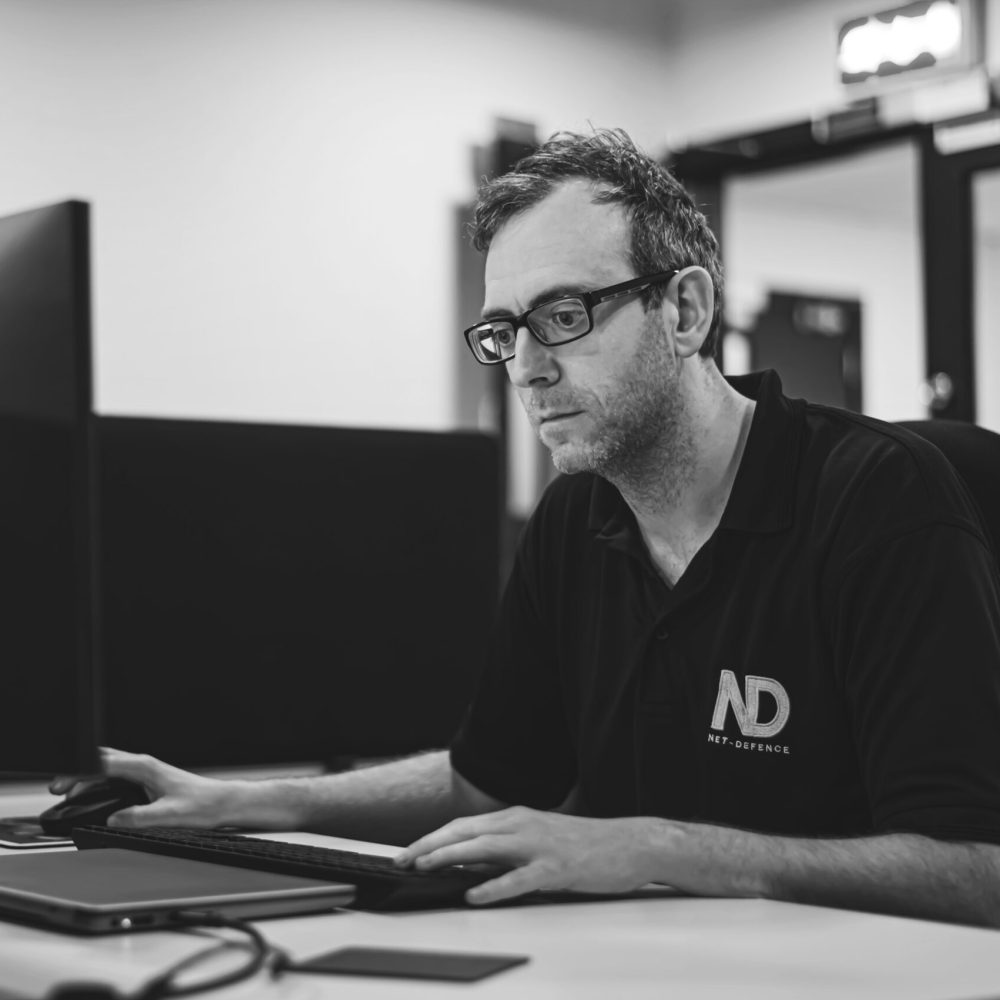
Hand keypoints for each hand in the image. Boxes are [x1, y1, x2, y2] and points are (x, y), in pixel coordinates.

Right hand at [49, 747, 236, 828]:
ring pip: (109, 769)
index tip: (62, 783)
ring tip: (69, 793)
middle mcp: (144, 766)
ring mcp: (146, 772)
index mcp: (146, 768)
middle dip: (78, 772)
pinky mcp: (148, 782)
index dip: (80, 772)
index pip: (104, 764)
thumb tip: (113, 820)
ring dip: (88, 778)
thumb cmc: (202, 804)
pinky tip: (93, 796)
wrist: (222, 803)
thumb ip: (138, 818)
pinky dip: (101, 784)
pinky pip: (118, 778)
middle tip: (57, 788)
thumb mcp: (168, 815)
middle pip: (102, 762)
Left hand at [394, 806, 657, 904]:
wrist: (629, 843)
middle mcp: (523, 825)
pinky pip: (518, 878)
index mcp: (517, 818)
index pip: (464, 825)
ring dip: (450, 857)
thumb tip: (468, 865)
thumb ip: (505, 850)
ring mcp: (539, 845)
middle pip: (465, 832)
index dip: (433, 838)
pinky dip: (493, 886)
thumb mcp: (538, 840)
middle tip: (402, 859)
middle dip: (430, 845)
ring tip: (424, 868)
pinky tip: (473, 894)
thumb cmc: (584, 845)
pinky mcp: (556, 868)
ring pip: (485, 848)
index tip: (408, 851)